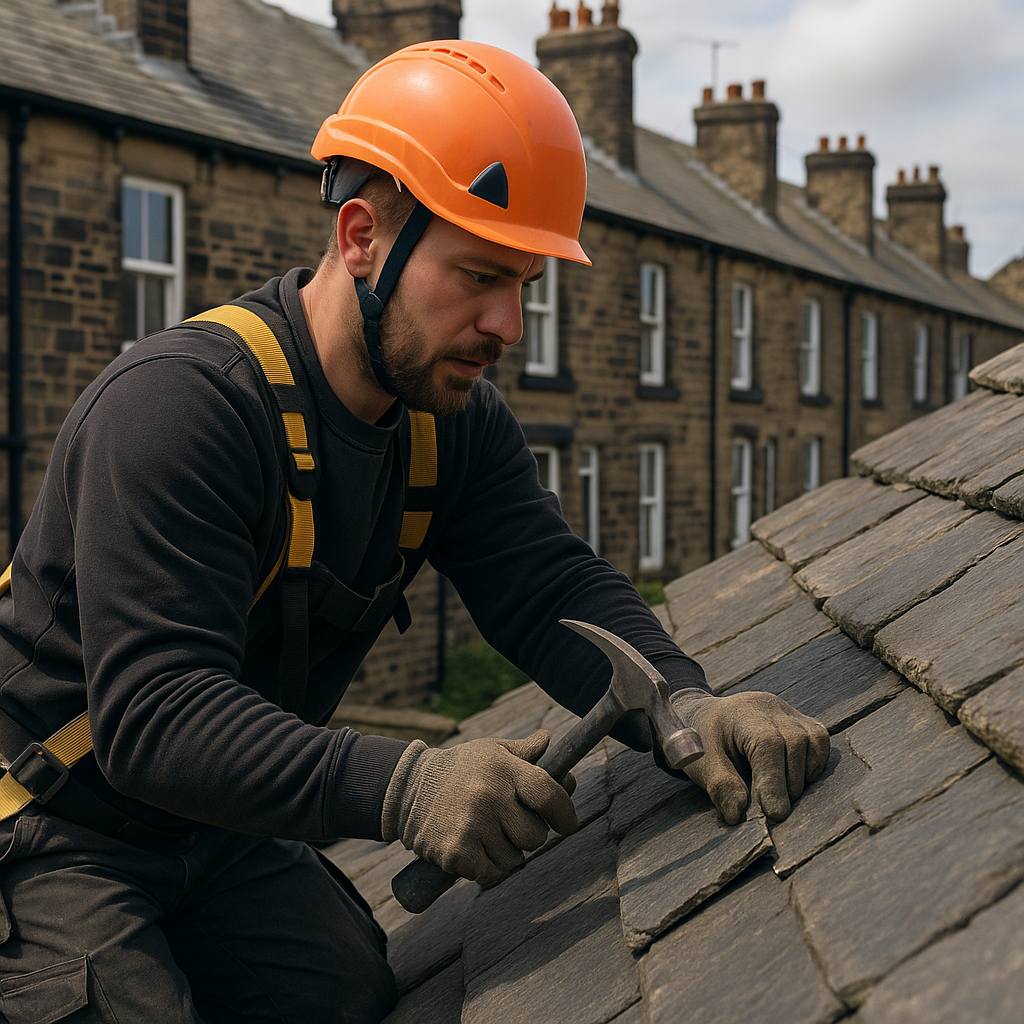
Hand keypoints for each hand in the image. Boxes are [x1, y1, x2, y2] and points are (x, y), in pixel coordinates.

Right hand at [381, 730, 578, 883]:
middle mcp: (489, 796)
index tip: (567, 824)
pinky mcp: (456, 853)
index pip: (549, 795)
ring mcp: (472, 825)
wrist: (407, 787)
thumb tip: (549, 742)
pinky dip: (487, 868)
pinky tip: (474, 849)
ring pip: (515, 859)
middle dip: (529, 835)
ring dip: (507, 853)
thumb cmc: (461, 769)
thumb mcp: (491, 751)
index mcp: (503, 768)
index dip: (565, 814)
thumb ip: (524, 751)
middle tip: (509, 824)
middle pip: (535, 835)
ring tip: (486, 833)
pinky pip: (491, 874)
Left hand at [669, 690, 829, 823]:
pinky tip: (798, 780)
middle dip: (789, 782)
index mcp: (741, 713)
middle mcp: (769, 706)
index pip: (767, 744)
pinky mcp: (800, 720)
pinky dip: (814, 764)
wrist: (706, 718)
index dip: (774, 780)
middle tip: (776, 810)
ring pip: (813, 740)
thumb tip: (737, 814)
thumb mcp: (701, 764)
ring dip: (803, 775)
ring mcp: (787, 711)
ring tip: (784, 795)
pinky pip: (820, 740)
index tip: (775, 813)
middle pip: (794, 741)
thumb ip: (720, 786)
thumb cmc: (703, 743)